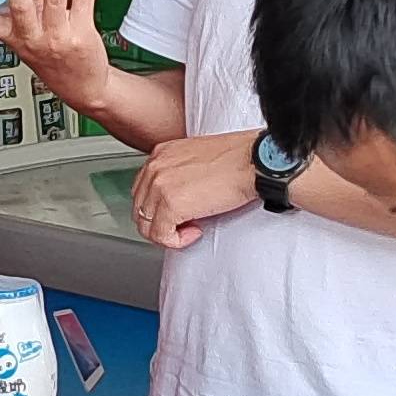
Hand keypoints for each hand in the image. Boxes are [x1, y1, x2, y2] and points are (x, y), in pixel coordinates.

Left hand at [132, 129, 259, 247]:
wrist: (254, 161)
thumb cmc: (238, 158)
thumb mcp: (198, 158)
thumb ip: (180, 174)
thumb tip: (178, 196)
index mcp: (161, 154)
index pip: (142, 190)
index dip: (158, 208)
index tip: (176, 214)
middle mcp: (155, 167)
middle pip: (140, 209)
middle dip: (160, 223)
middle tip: (183, 225)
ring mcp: (160, 186)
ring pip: (147, 226)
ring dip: (169, 232)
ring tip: (192, 228)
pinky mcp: (171, 206)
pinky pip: (161, 236)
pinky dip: (177, 241)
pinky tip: (196, 232)